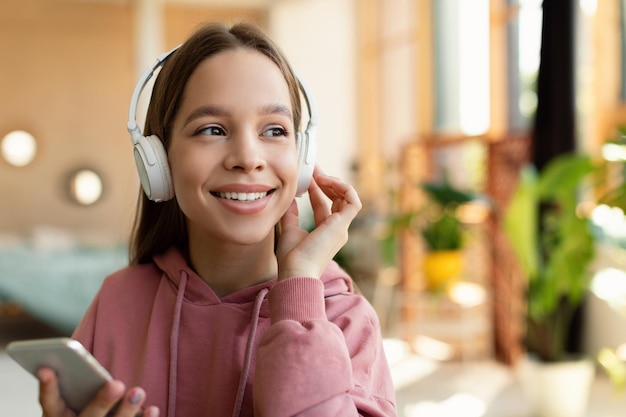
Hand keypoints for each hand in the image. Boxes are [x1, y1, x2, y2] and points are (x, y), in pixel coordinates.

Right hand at [38, 367, 158, 416]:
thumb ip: (81, 385)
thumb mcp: (76, 401)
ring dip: (126, 411)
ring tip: (138, 392)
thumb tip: (94, 364)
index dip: (47, 387)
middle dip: (102, 402)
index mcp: (59, 416)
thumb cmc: (86, 410)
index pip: (49, 402)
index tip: (47, 369)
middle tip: (117, 384)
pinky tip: (153, 409)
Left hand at [276, 166, 361, 279]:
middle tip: (315, 169)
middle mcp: (336, 229)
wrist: (296, 271)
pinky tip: (327, 181)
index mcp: (325, 231)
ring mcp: (341, 227)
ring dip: (335, 183)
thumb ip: (291, 214)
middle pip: (338, 198)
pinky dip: (343, 188)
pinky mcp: (343, 225)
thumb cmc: (292, 259)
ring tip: (320, 174)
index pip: (324, 204)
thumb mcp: (288, 230)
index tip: (308, 176)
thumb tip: (288, 198)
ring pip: (348, 198)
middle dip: (327, 181)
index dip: (318, 188)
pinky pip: (353, 201)